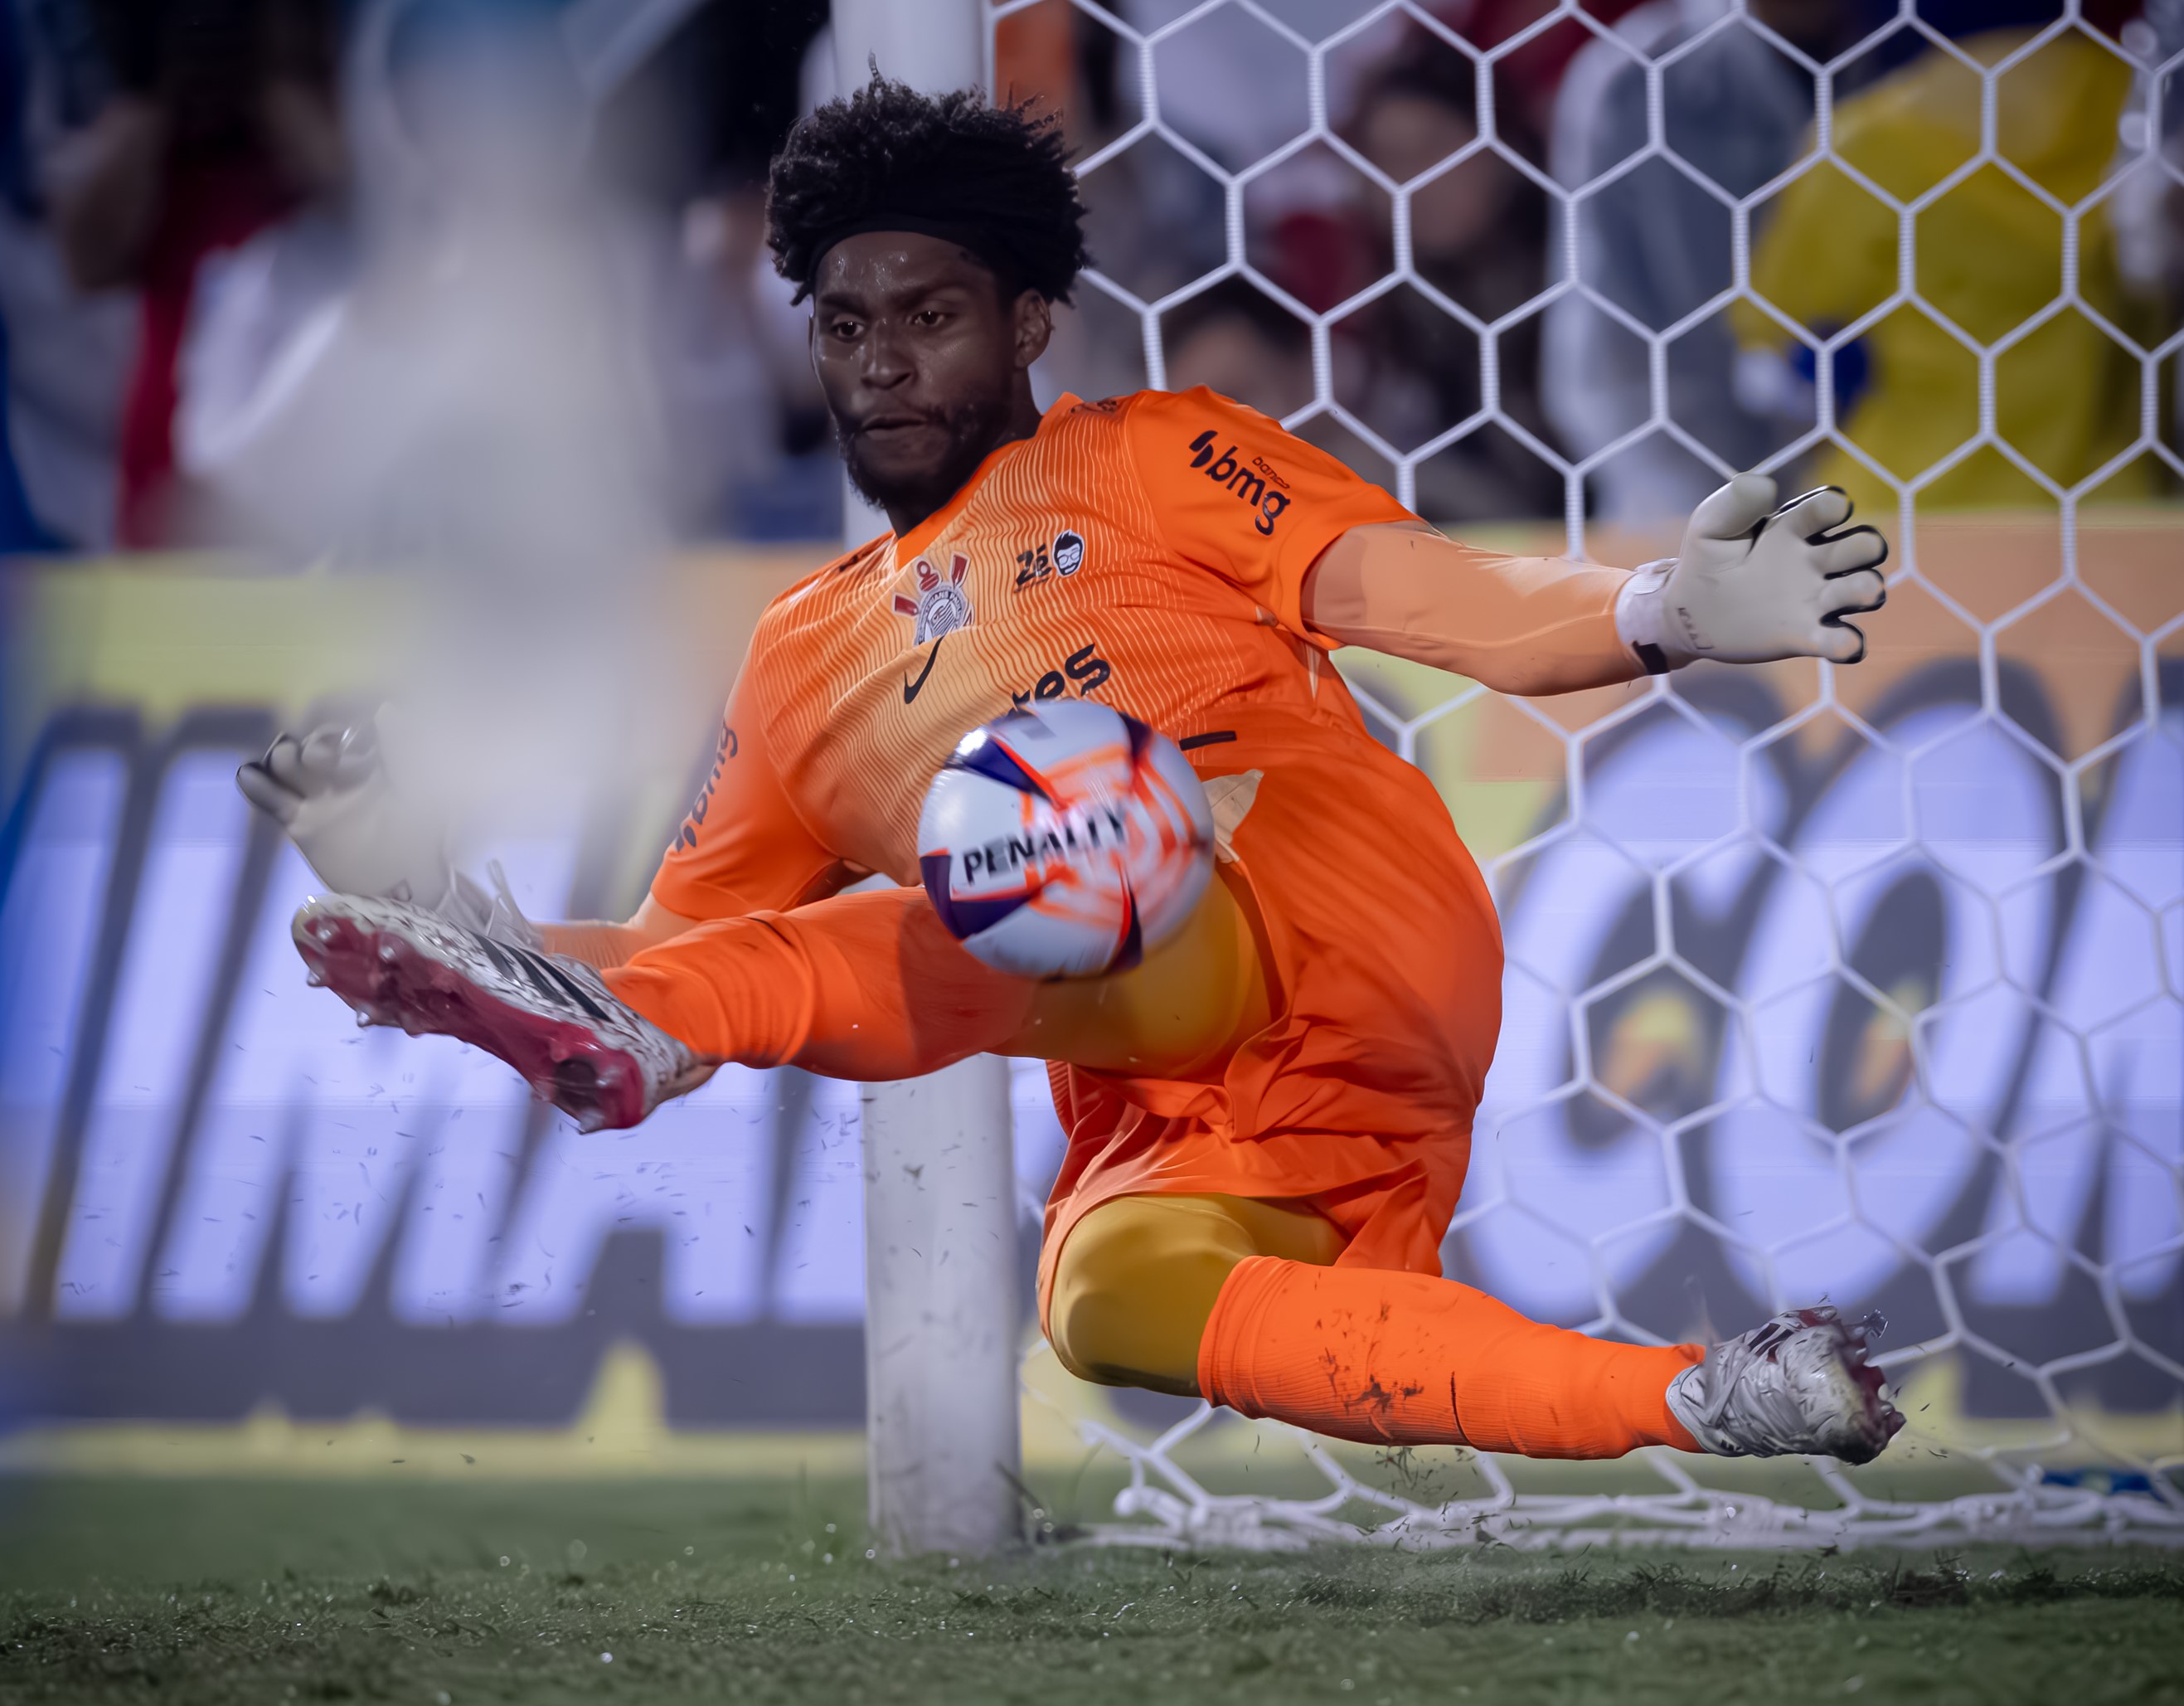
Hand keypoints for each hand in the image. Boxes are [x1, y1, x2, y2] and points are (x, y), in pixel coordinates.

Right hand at [237, 712, 457, 909]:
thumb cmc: (424, 838)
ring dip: (284, 758)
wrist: (406, 888)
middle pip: (315, 744)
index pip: (350, 729)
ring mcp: (321, 797)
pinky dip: (258, 786)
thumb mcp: (419, 790)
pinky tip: (249, 777)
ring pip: (289, 766)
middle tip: (321, 760)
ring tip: (285, 762)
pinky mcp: (301, 823)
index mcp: (378, 761)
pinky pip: (272, 799)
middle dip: (315, 744)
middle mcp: (346, 775)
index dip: (341, 724)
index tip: (338, 730)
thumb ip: (403, 749)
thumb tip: (387, 708)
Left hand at [1617, 474, 1888, 671]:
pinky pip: (1837, 640)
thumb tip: (1764, 485)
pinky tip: (1845, 645)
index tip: (1831, 509)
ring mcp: (1814, 599)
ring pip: (1860, 590)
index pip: (1827, 509)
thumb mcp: (1711, 526)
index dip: (1834, 506)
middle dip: (1867, 546)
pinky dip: (1847, 644)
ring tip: (1864, 592)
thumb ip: (1735, 504)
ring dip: (1867, 590)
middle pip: (1860, 547)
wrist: (1689, 611)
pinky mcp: (1804, 635)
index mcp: (1794, 528)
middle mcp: (1814, 561)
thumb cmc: (1706, 560)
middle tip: (1857, 550)